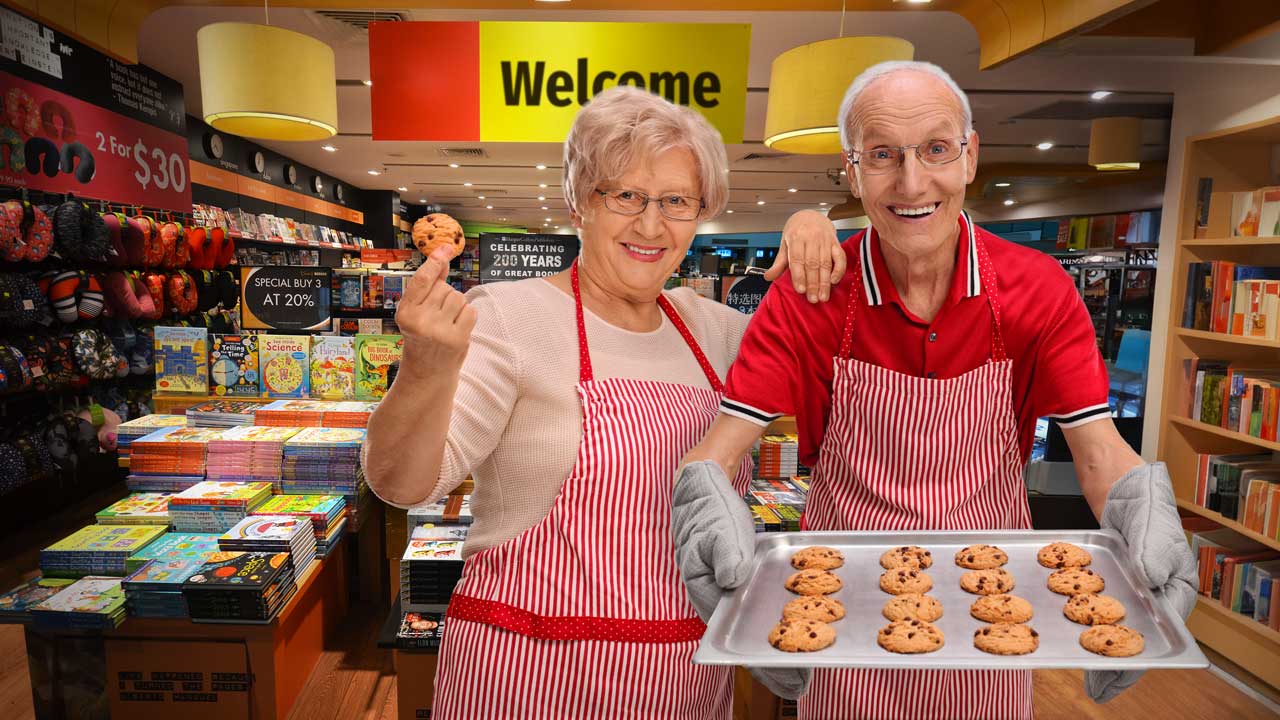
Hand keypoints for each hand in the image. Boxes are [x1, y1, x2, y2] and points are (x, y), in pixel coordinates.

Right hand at [395, 245, 476, 373]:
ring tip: (447, 321)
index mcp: (406, 312)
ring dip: (457, 306)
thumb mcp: (418, 311)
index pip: (422, 280)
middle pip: (444, 288)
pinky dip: (467, 316)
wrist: (428, 371)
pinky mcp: (457, 339)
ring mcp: (439, 331)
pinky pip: (470, 311)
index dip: (434, 262)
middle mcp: (420, 321)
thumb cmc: (423, 336)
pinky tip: (457, 327)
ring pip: (458, 297)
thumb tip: (442, 255)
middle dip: (445, 296)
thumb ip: (430, 284)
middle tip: (438, 315)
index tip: (445, 247)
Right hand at [671, 461, 812, 700]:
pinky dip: (777, 622)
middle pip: (743, 639)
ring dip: (777, 647)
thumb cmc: (708, 509)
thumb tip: (732, 580)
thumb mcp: (716, 528)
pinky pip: (759, 608)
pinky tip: (797, 630)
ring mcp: (729, 591)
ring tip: (802, 670)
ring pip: (752, 627)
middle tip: (800, 685)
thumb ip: (724, 553)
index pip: (730, 636)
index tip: (781, 677)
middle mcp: (716, 598)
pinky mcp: (742, 582)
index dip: (756, 659)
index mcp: (705, 591)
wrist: (704, 487)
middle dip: (771, 664)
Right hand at [672, 461, 755, 620]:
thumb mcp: (726, 532)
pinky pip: (721, 580)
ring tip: (758, 589)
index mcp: (694, 575)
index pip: (714, 612)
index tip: (756, 613)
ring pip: (719, 593)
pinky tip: (748, 573)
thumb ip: (728, 560)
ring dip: (738, 593)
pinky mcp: (706, 560)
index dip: (735, 615)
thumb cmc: (713, 507)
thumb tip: (731, 584)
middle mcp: (693, 577)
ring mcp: (698, 569)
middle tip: (762, 602)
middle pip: (716, 605)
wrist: (701, 482)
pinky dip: (736, 580)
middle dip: (738, 607)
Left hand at [766, 209, 846, 303]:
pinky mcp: (836, 242)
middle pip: (812, 264)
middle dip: (813, 283)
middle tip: (813, 299)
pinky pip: (840, 257)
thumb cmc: (796, 231)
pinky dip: (838, 270)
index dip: (799, 276)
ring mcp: (825, 240)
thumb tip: (768, 277)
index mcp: (796, 237)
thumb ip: (779, 262)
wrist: (811, 215)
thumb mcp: (785, 244)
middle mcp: (812, 237)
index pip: (797, 259)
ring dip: (825, 282)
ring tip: (823, 297)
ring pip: (826, 263)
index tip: (800, 290)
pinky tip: (834, 281)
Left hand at [1085, 462, 1197, 702]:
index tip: (1121, 676)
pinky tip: (1074, 639)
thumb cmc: (1145, 502)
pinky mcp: (1110, 581)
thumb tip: (1151, 581)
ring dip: (1103, 650)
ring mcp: (1132, 588)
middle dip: (1120, 664)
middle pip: (1140, 637)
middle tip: (1098, 688)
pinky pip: (1098, 608)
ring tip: (1087, 675)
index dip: (1141, 657)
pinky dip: (1088, 625)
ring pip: (1118, 626)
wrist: (1118, 481)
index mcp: (1176, 587)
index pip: (1163, 633)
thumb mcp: (1152, 527)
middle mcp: (1156, 594)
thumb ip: (1152, 554)